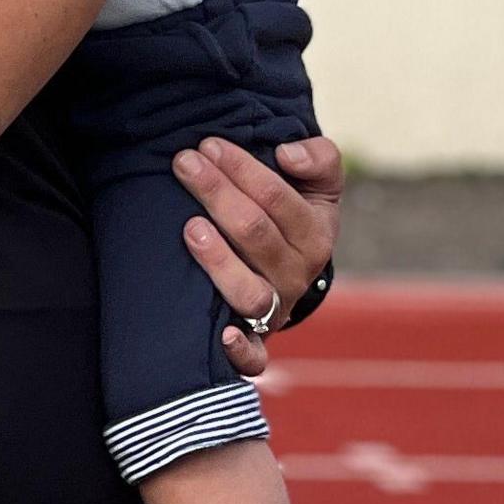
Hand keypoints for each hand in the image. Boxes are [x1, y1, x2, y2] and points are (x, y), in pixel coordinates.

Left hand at [176, 134, 341, 377]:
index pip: (277, 198)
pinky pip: (253, 358)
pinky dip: (240, 350)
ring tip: (189, 227)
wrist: (295, 272)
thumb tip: (287, 155)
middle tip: (184, 163)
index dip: (241, 168)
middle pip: (255, 234)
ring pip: (249, 290)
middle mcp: (298, 276)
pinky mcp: (256, 342)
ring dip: (218, 259)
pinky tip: (221, 334)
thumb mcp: (319, 186)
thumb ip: (318, 159)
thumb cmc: (295, 217)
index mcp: (316, 235)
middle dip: (217, 193)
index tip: (208, 146)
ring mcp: (276, 311)